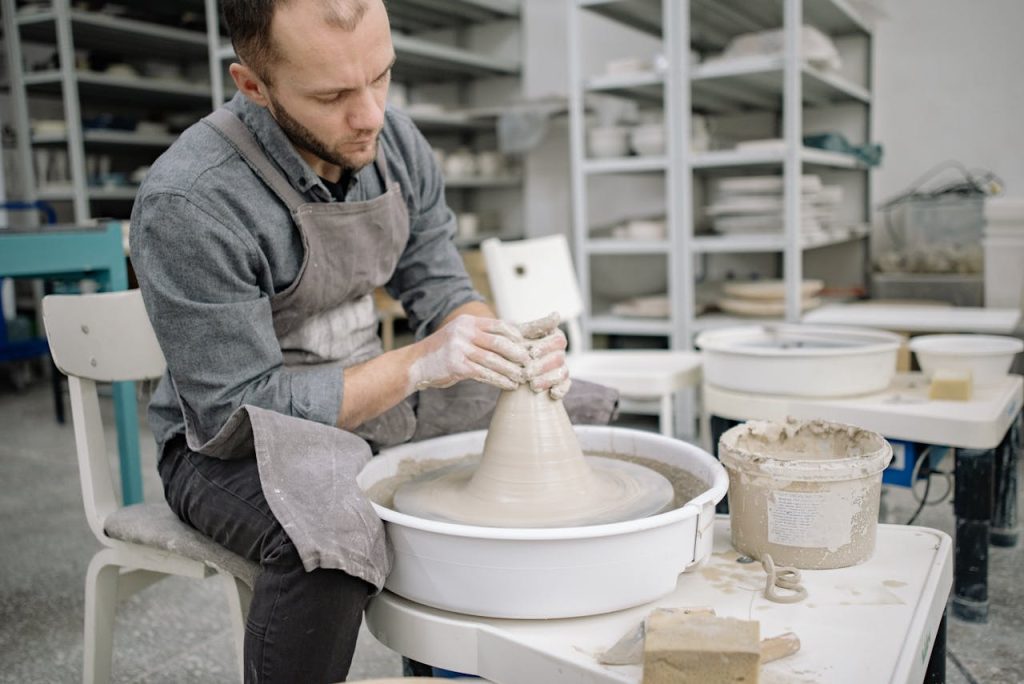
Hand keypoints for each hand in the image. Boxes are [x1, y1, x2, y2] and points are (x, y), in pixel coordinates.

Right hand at [408, 314, 529, 392]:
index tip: (528, 345)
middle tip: (531, 362)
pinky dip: (500, 380)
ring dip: (511, 370)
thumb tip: (509, 340)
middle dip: (517, 353)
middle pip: (499, 342)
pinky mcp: (457, 366)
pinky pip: (484, 374)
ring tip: (523, 377)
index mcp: (468, 322)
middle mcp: (464, 331)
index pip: (498, 325)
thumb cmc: (441, 352)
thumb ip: (479, 336)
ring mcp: (459, 348)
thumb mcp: (459, 335)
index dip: (516, 335)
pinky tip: (509, 385)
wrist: (414, 364)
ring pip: (494, 359)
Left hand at [518, 312, 571, 399]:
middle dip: (542, 366)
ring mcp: (560, 367)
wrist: (505, 364)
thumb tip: (556, 315)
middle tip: (526, 373)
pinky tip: (552, 394)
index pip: (558, 341)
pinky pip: (566, 386)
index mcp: (553, 337)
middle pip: (559, 358)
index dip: (546, 347)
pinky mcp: (560, 383)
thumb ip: (537, 326)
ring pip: (562, 373)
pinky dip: (561, 390)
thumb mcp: (520, 334)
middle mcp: (559, 352)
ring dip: (548, 379)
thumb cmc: (512, 345)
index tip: (532, 353)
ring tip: (533, 386)